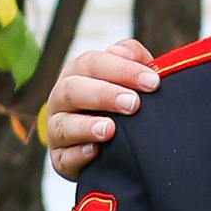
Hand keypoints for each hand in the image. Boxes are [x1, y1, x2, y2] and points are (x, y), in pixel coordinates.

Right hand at [46, 36, 157, 178]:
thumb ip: (132, 59)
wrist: (116, 148)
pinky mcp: (60, 159)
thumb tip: (123, 51)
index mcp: (77, 74)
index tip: (152, 82)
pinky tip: (95, 152)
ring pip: (63, 124)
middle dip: (104, 95)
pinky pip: (64, 157)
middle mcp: (61, 99)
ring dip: (86, 126)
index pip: (92, 63)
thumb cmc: (122, 105)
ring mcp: (57, 130)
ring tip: (110, 129)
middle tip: (134, 104)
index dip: (122, 69)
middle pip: (72, 90)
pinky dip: (78, 154)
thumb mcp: (130, 79)